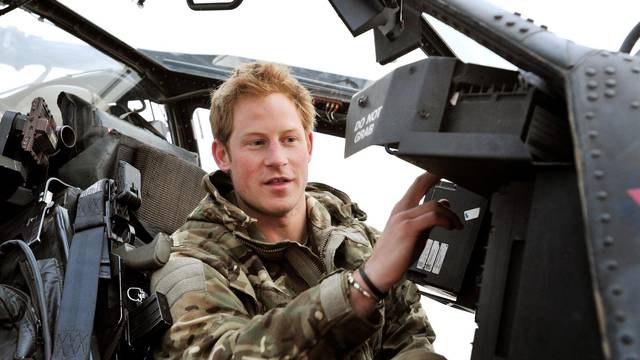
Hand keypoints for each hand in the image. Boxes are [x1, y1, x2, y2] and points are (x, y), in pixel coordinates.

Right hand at [364, 173, 462, 292]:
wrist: (380, 270)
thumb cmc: (395, 254)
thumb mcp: (414, 232)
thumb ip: (428, 219)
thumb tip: (444, 206)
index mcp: (401, 208)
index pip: (416, 185)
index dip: (430, 176)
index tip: (443, 173)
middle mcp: (401, 209)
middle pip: (420, 184)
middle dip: (437, 177)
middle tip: (453, 175)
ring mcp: (403, 218)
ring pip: (433, 205)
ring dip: (450, 215)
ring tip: (456, 224)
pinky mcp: (408, 228)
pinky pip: (432, 217)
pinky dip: (446, 221)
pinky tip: (451, 228)